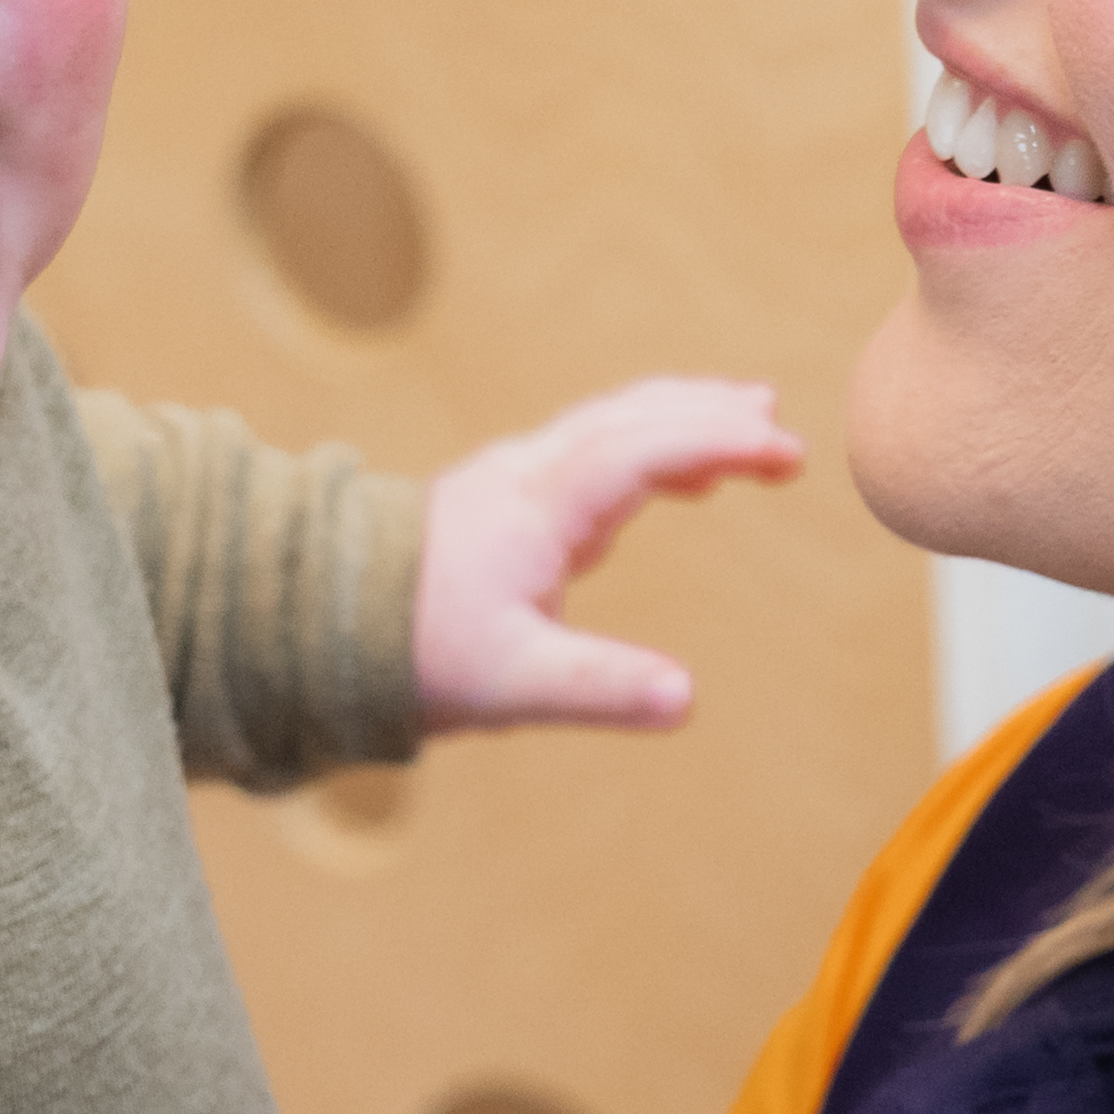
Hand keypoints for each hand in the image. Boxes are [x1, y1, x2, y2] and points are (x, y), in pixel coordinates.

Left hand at [411, 376, 799, 732]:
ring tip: (752, 420)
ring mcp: (520, 481)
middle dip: (712, 415)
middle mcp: (532, 475)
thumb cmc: (420, 654)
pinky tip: (683, 481)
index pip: (646, 450)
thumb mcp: (514, 684)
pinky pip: (598, 452)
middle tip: (782, 429)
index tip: (787, 453)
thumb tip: (686, 698)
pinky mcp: (512, 501)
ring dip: (684, 418)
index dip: (720, 444)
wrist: (325, 626)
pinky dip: (653, 449)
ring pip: (615, 424)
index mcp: (540, 506)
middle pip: (635, 417)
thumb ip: (602, 689)